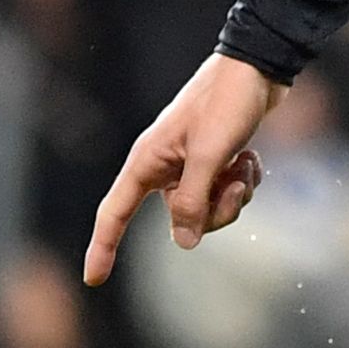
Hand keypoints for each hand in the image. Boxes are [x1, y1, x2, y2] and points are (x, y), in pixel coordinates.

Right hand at [85, 52, 281, 283]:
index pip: (115, 212)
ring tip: (245, 165)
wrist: (256, 68)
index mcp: (147, 162)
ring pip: (210, 211)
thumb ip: (194, 200)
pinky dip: (244, 182)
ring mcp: (190, 167)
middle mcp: (164, 167)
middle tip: (235, 183)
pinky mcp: (215, 163)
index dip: (103, 247)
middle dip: (215, 211)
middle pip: (182, 220)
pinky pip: (227, 194)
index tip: (92, 279)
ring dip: (235, 195)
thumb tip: (184, 243)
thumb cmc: (227, 104)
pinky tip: (251, 159)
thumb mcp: (210, 155)